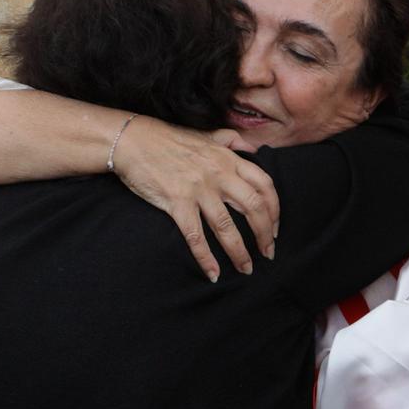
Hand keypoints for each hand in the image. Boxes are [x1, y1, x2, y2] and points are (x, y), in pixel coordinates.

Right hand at [113, 118, 278, 280]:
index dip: (275, 209)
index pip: (264, 185)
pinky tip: (213, 273)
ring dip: (240, 252)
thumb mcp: (205, 135)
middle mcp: (218, 174)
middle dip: (265, 235)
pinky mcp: (177, 202)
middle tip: (268, 253)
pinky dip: (206, 258)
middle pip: (253, 208)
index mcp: (228, 158)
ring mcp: (198, 189)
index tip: (275, 227)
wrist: (133, 140)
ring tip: (246, 268)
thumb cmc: (168, 139)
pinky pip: (196, 236)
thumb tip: (251, 147)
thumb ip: (230, 140)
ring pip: (227, 227)